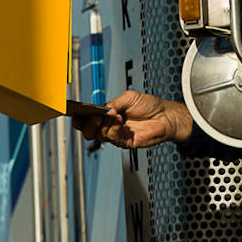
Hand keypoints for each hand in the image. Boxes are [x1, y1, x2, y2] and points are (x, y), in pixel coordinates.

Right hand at [71, 90, 192, 148]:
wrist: (165, 115)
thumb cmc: (149, 106)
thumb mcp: (129, 98)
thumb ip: (114, 102)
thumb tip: (103, 109)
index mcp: (108, 115)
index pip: (88, 119)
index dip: (79, 118)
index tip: (75, 114)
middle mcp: (110, 126)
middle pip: (89, 131)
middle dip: (88, 123)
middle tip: (96, 115)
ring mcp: (117, 135)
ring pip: (99, 135)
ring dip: (103, 124)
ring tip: (113, 114)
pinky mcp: (125, 143)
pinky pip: (112, 138)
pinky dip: (113, 128)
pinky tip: (119, 120)